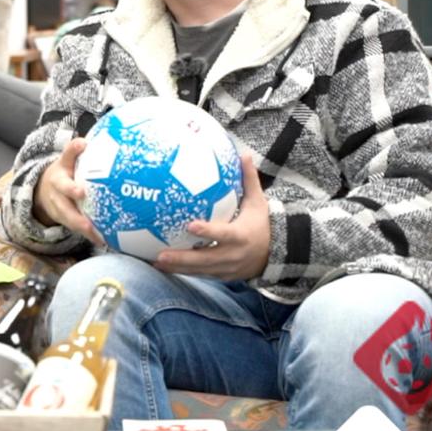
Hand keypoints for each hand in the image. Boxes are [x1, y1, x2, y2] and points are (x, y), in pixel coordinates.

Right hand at [32, 138, 104, 248]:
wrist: (43, 191)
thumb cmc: (62, 173)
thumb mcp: (64, 160)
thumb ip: (72, 150)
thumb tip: (85, 141)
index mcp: (58, 181)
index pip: (63, 183)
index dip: (70, 188)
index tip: (81, 192)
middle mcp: (57, 198)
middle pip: (64, 209)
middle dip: (76, 217)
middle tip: (88, 224)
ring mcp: (60, 212)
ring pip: (71, 223)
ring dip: (84, 231)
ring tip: (99, 237)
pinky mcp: (66, 221)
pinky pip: (77, 230)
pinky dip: (90, 235)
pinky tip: (104, 240)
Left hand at [154, 153, 270, 280]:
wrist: (276, 254)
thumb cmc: (262, 224)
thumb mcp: (259, 202)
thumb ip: (249, 180)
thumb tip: (244, 154)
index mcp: (241, 236)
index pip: (224, 234)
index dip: (208, 231)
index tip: (190, 226)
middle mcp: (233, 255)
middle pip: (206, 259)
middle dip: (183, 259)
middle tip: (161, 254)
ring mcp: (227, 268)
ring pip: (200, 270)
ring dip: (177, 268)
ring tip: (155, 262)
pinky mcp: (222, 276)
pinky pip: (201, 275)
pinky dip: (182, 271)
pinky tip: (162, 267)